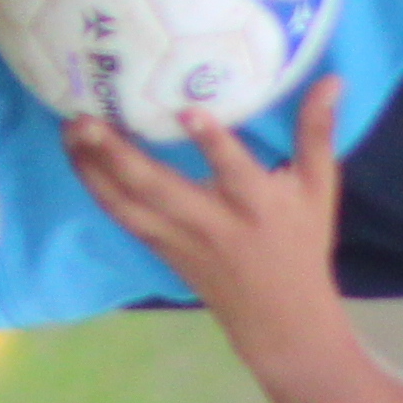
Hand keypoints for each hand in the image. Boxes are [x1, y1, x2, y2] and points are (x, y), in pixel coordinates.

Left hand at [64, 79, 348, 322]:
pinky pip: (123, 218)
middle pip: (159, 189)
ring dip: (94, 170)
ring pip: (128, 205)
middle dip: (119, 155)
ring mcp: (180, 239)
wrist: (280, 322)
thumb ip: (318, 134)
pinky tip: (79, 159)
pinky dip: (98, 188)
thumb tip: (332, 80)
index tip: (188, 110)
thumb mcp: (319, 190)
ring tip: (70, 132)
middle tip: (87, 118)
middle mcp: (213, 222)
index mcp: (258, 205)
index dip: (212, 143)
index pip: (234, 172)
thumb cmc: (301, 246)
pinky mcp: (162, 248)